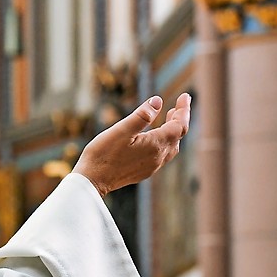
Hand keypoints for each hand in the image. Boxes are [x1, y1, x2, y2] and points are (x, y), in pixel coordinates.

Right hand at [72, 93, 190, 197]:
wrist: (92, 180)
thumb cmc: (103, 154)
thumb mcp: (121, 130)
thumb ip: (142, 115)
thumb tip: (157, 101)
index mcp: (156, 144)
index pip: (179, 125)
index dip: (184, 110)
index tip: (185, 96)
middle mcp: (158, 157)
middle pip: (177, 136)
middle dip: (179, 119)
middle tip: (177, 105)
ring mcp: (152, 166)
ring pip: (171, 146)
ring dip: (172, 132)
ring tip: (168, 119)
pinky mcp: (144, 172)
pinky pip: (162, 155)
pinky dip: (164, 142)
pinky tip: (153, 139)